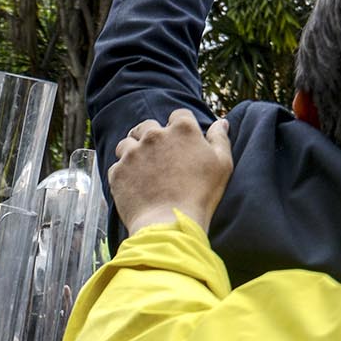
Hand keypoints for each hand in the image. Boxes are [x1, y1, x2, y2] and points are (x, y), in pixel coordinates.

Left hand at [110, 110, 233, 235]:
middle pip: (148, 125)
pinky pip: (117, 167)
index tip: (181, 141)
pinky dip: (124, 173)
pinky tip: (134, 185)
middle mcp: (154, 135)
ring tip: (142, 167)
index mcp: (182, 129)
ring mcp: (133, 153)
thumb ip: (220, 139)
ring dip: (133, 151)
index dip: (180, 126)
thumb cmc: (201, 195)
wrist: (170, 224)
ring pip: (127, 143)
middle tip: (158, 153)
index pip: (179, 115)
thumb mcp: (222, 165)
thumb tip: (221, 122)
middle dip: (152, 135)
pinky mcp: (118, 172)